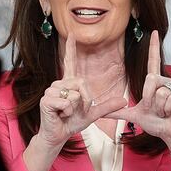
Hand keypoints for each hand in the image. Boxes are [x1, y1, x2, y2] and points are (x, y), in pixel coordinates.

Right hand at [36, 34, 126, 149]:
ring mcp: (50, 91)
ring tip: (66, 113)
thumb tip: (124, 102)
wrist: (59, 135)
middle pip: (81, 83)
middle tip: (75, 110)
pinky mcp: (46, 100)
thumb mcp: (93, 114)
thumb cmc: (71, 122)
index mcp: (68, 84)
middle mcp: (59, 83)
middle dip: (85, 101)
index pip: (70, 63)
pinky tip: (60, 115)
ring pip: (74, 95)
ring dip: (75, 108)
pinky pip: (66, 102)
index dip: (71, 49)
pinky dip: (68, 112)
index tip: (72, 35)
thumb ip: (107, 107)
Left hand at [103, 30, 170, 146]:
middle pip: (150, 80)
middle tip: (155, 110)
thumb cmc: (156, 123)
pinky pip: (170, 99)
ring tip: (164, 112)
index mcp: (156, 83)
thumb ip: (117, 112)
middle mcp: (167, 81)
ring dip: (159, 108)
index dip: (153, 47)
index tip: (154, 31)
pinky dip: (167, 110)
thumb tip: (99, 112)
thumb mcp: (134, 116)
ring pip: (159, 92)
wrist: (170, 134)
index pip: (153, 62)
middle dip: (148, 99)